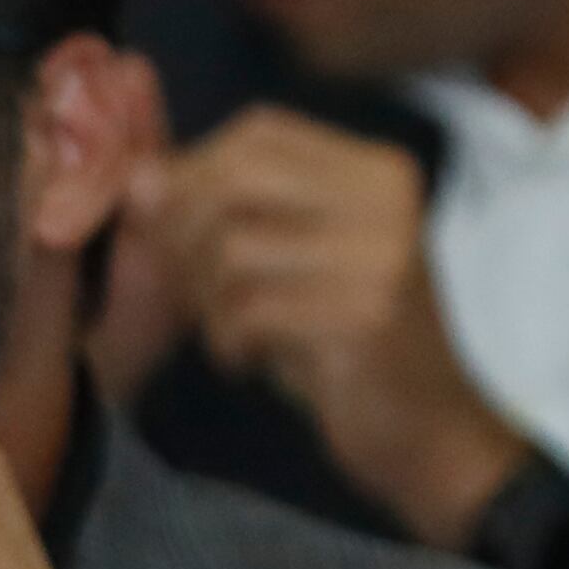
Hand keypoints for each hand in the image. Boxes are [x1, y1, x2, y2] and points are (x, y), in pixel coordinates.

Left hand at [145, 107, 533, 549]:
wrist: (429, 435)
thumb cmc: (345, 350)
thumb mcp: (292, 265)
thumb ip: (227, 214)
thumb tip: (139, 177)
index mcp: (377, 174)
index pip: (259, 132)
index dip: (195, 171)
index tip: (175, 228)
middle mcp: (386, 202)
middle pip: (238, 178)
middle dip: (187, 233)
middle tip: (192, 290)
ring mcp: (380, 258)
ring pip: (234, 247)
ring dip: (207, 299)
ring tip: (229, 332)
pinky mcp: (364, 319)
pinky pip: (249, 309)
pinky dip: (227, 341)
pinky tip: (247, 361)